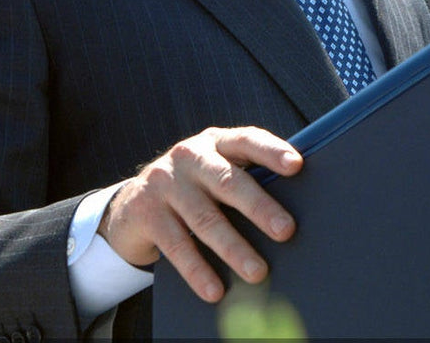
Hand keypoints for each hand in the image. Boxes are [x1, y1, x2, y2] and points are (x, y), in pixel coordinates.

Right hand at [98, 126, 302, 303]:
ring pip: (205, 219)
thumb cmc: (194, 188)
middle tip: (286, 231)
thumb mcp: (215, 171)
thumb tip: (290, 212)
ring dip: (234, 249)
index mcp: (216, 142)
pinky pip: (176, 246)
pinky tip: (215, 290)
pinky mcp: (146, 214)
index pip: (247, 140)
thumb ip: (246, 178)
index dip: (272, 151)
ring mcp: (165, 184)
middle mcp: (190, 157)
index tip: (297, 165)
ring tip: (258, 272)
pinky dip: (198, 271)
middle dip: (260, 207)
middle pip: (228, 182)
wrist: (131, 203)